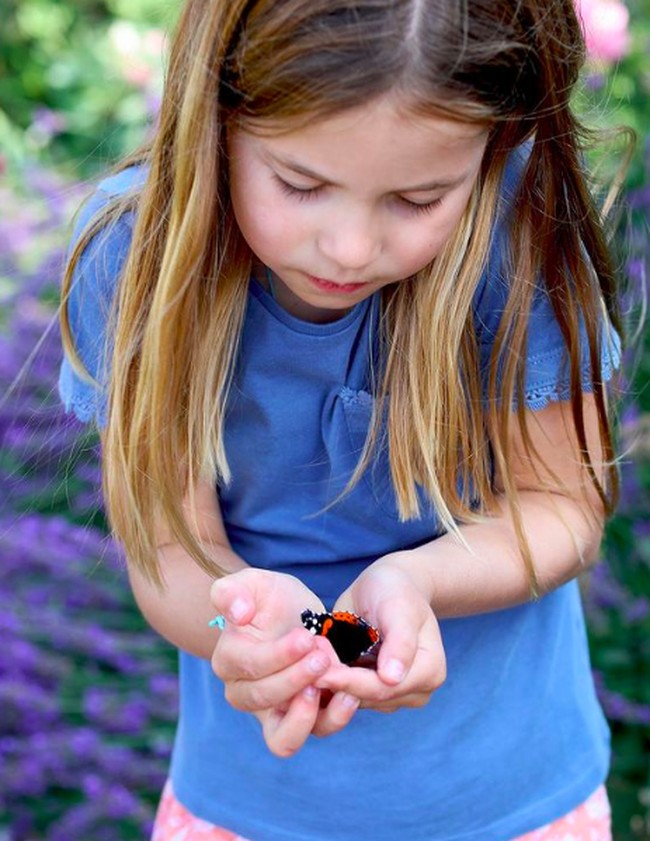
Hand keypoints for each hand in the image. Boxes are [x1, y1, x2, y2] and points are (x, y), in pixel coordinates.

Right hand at [209, 568, 358, 754]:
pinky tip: (350, 695)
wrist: (294, 616)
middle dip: (296, 679)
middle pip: (264, 700)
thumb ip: (233, 592)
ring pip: (284, 737)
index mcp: (228, 660)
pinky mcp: (300, 720)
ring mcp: (271, 713)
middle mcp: (243, 694)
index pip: (249, 667)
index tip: (305, 637)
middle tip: (322, 657)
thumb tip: (237, 614)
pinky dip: (333, 719)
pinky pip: (312, 733)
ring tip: (336, 686)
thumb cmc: (270, 599)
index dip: (278, 656)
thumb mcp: (253, 583)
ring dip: (310, 714)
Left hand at [319, 557, 445, 712]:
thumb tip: (392, 678)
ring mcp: (394, 694)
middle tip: (302, 664)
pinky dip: (330, 679)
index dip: (350, 682)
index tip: (317, 673)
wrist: (386, 586)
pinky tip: (311, 663)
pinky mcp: (372, 690)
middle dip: (335, 681)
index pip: (384, 688)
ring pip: (355, 700)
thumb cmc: (395, 589)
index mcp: (430, 671)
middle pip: (368, 697)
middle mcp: (415, 690)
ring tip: (306, 659)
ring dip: (329, 681)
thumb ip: (399, 640)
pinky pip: (347, 694)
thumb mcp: (398, 607)